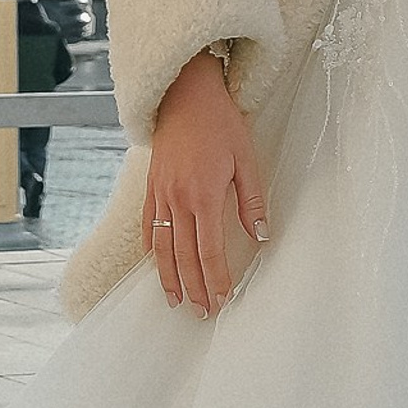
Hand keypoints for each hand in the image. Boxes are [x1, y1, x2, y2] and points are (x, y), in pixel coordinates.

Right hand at [144, 50, 267, 312]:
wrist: (184, 94)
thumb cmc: (220, 123)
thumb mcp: (246, 159)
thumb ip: (251, 201)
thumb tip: (260, 236)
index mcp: (204, 196)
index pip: (210, 251)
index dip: (216, 279)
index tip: (222, 300)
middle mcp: (177, 201)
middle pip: (184, 257)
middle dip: (194, 288)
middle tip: (202, 313)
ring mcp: (160, 195)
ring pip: (162, 248)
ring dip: (170, 278)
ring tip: (176, 302)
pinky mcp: (150, 187)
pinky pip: (147, 226)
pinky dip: (152, 251)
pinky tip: (156, 266)